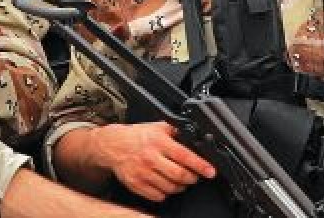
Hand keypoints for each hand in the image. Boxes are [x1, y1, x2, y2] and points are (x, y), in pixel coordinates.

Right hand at [92, 122, 215, 202]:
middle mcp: (151, 158)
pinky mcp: (136, 184)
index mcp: (159, 142)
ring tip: (181, 180)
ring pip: (170, 188)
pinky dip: (166, 193)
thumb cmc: (137, 136)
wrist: (113, 145)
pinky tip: (166, 185)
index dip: (201, 166)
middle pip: (179, 175)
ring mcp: (143, 173)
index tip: (210, 172)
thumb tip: (195, 138)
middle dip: (192, 178)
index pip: (185, 156)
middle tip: (195, 176)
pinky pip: (157, 196)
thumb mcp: (158, 127)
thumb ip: (176, 132)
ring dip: (180, 187)